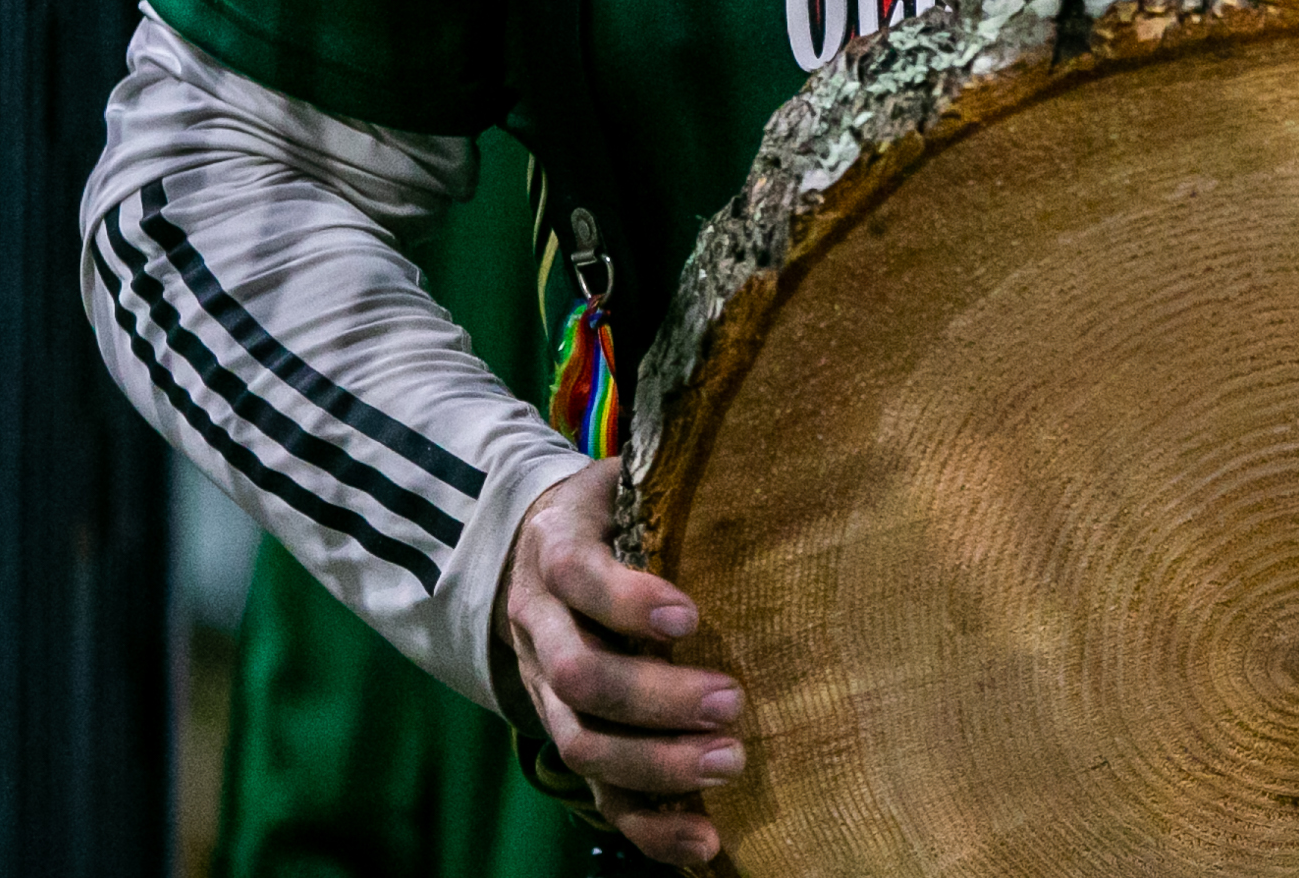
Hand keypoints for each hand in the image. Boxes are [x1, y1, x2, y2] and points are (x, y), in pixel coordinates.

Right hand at [494, 458, 742, 866]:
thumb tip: (775, 460)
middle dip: (657, 700)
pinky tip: (704, 844)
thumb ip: (674, 482)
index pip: (580, 578)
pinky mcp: (568, 734)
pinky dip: (649, 826)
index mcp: (558, 551)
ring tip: (730, 764)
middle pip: (581, 678)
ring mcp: (546, 689)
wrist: (523, 548)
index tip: (689, 617)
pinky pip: (597, 794)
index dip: (628, 602)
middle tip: (732, 703)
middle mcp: (540, 625)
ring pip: (583, 743)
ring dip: (658, 765)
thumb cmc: (608, 511)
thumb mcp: (624, 480)